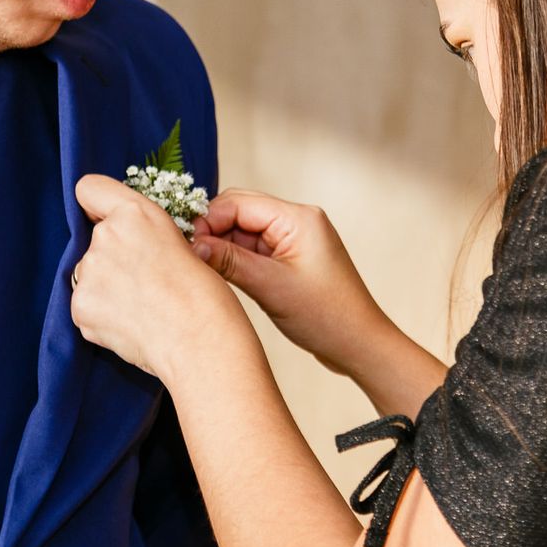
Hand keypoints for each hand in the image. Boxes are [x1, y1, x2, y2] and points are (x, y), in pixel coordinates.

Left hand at [71, 174, 251, 383]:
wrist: (202, 342)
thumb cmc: (203, 297)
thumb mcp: (181, 245)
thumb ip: (144, 236)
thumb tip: (128, 245)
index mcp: (135, 213)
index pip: (89, 189)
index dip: (96, 205)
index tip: (104, 218)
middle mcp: (106, 235)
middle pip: (95, 241)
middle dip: (113, 259)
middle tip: (147, 284)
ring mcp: (89, 271)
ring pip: (91, 276)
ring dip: (108, 290)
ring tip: (143, 309)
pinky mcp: (80, 306)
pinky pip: (85, 306)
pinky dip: (102, 317)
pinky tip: (131, 326)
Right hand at [192, 190, 390, 377]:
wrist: (358, 344)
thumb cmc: (327, 316)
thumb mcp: (272, 288)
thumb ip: (230, 262)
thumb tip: (193, 245)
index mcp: (298, 218)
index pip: (239, 202)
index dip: (209, 220)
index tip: (188, 245)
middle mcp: (297, 220)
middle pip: (239, 210)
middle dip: (213, 230)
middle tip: (191, 256)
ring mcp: (293, 239)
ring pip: (243, 230)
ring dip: (222, 246)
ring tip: (203, 269)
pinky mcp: (289, 257)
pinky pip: (253, 248)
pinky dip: (235, 258)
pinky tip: (220, 274)